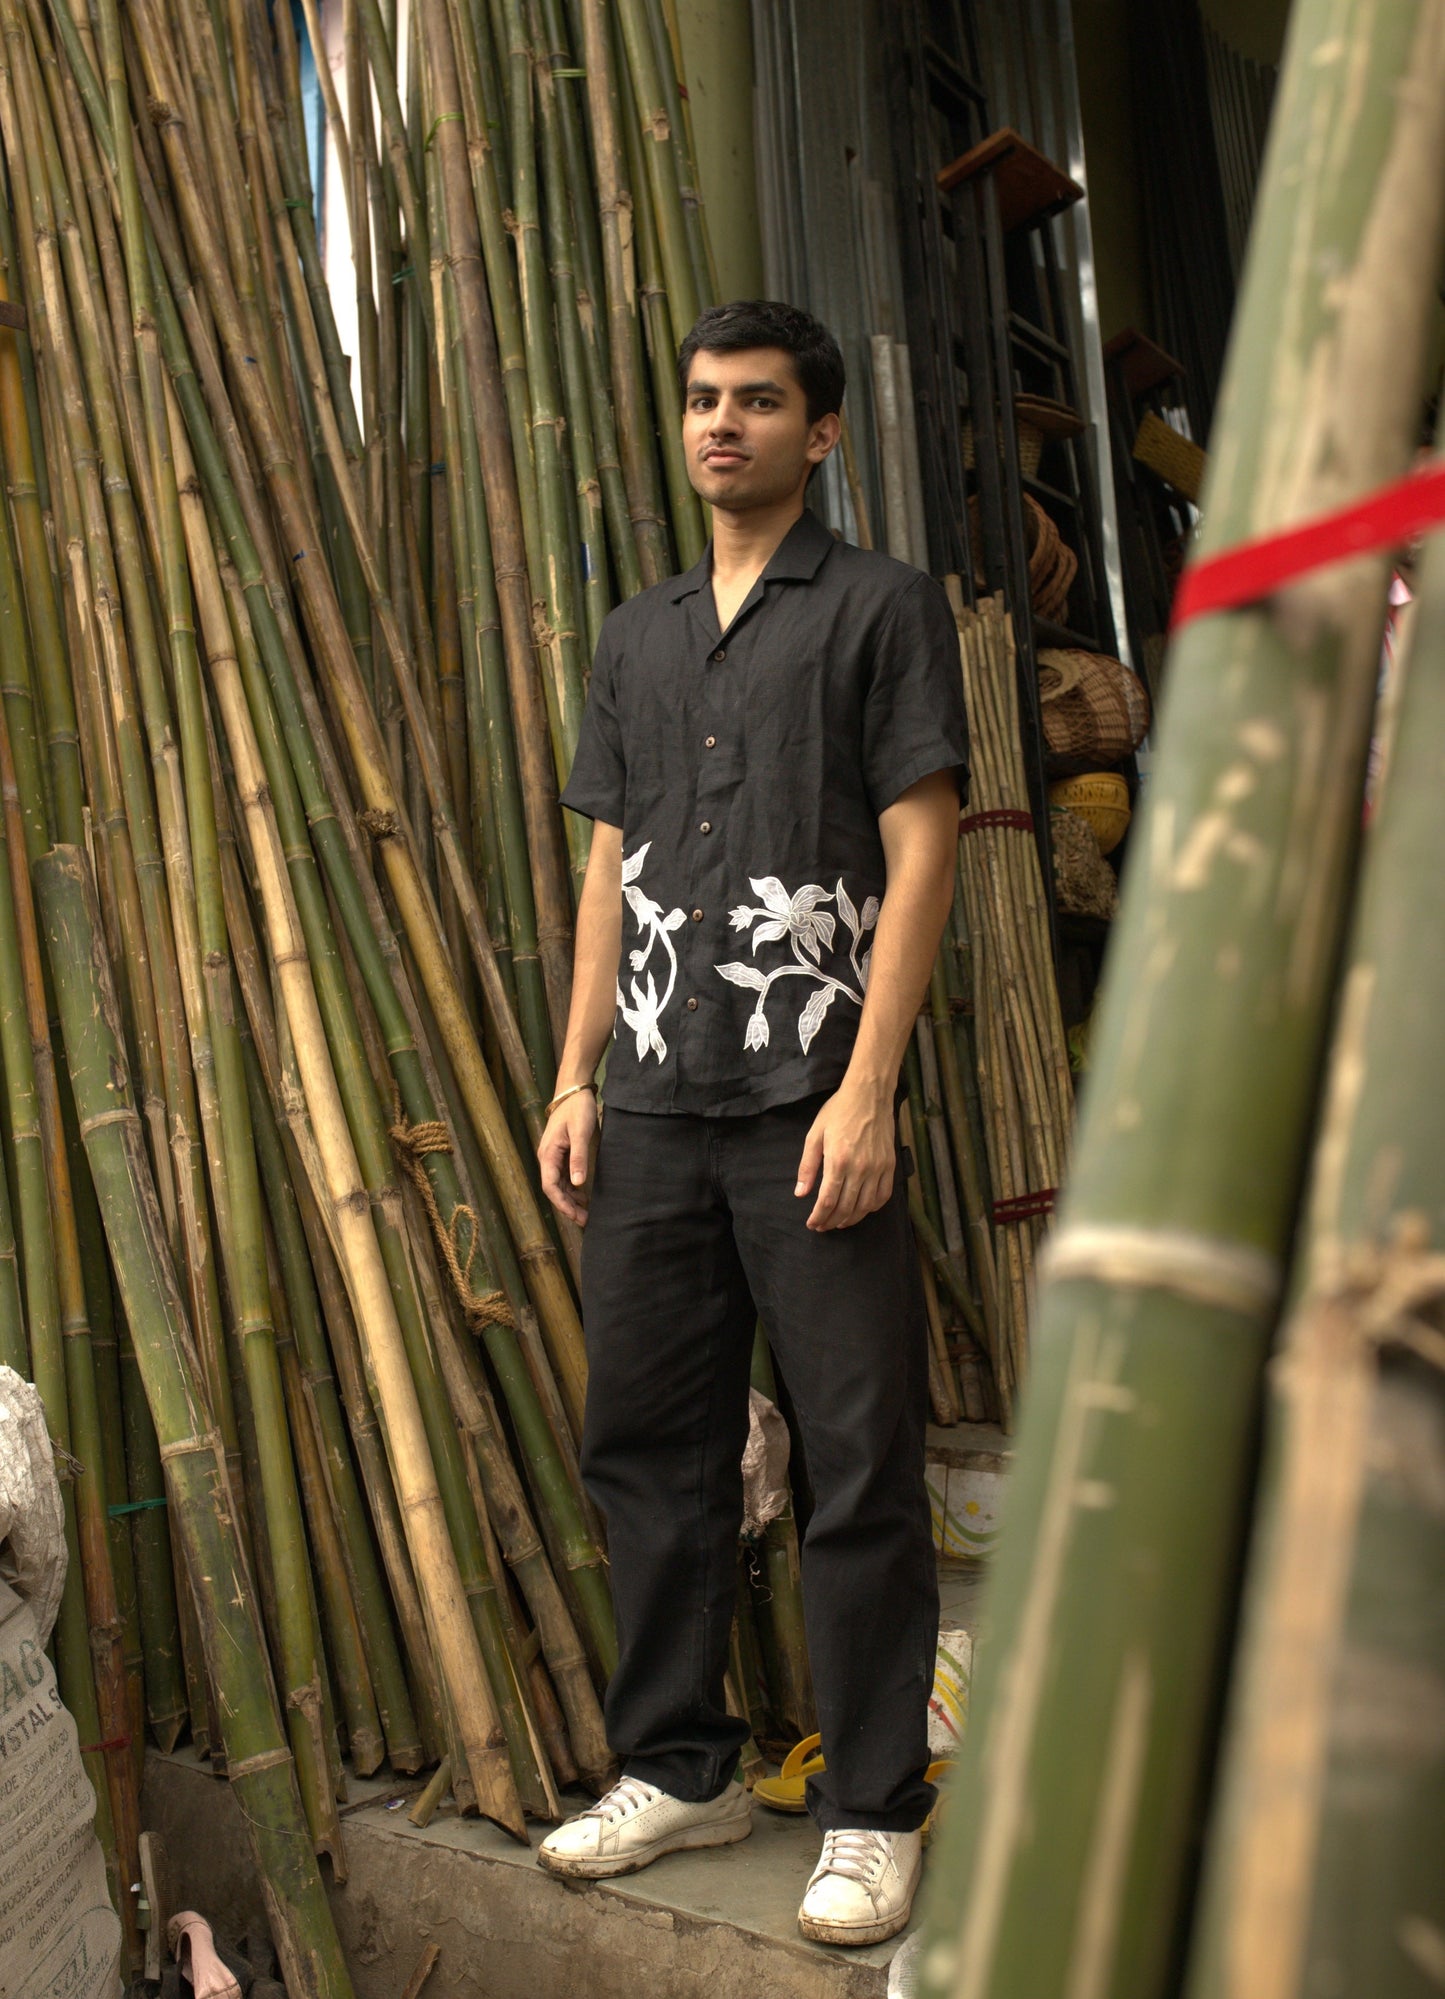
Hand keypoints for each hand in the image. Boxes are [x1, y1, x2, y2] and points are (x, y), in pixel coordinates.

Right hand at [538, 1089, 599, 1225]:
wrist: (574, 1091)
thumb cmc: (577, 1109)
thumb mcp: (581, 1133)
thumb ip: (579, 1157)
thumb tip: (577, 1183)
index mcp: (548, 1154)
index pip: (550, 1186)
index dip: (562, 1204)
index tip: (575, 1216)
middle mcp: (547, 1158)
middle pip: (554, 1189)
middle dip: (568, 1207)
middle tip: (586, 1221)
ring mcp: (554, 1157)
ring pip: (559, 1185)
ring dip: (571, 1200)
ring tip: (586, 1214)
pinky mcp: (562, 1154)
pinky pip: (564, 1177)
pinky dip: (573, 1190)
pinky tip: (584, 1197)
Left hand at [794, 1080, 895, 1231]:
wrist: (868, 1094)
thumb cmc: (838, 1111)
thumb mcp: (815, 1135)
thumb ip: (807, 1166)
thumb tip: (800, 1193)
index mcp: (838, 1161)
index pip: (827, 1201)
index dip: (819, 1217)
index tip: (812, 1224)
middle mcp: (860, 1168)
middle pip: (846, 1208)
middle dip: (831, 1222)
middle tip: (823, 1226)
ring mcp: (878, 1168)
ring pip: (865, 1206)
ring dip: (851, 1219)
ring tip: (840, 1222)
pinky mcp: (890, 1165)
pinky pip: (884, 1196)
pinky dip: (872, 1208)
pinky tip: (862, 1209)